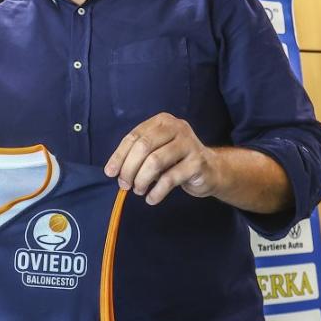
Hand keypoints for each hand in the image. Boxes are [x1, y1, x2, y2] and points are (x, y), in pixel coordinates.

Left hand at [104, 113, 218, 205]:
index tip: (110, 172)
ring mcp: (189, 144)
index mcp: (162, 121)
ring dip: (142, 180)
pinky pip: (170, 179)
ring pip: (155, 162)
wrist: (210, 170)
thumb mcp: (156, 152)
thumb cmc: (176, 161)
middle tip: (124, 185)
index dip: (119, 155)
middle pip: (143, 147)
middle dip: (129, 169)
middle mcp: (177, 127)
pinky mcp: (197, 162)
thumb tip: (114, 171)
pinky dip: (156, 192)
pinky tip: (151, 199)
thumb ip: (137, 156)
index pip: (134, 136)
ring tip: (138, 191)